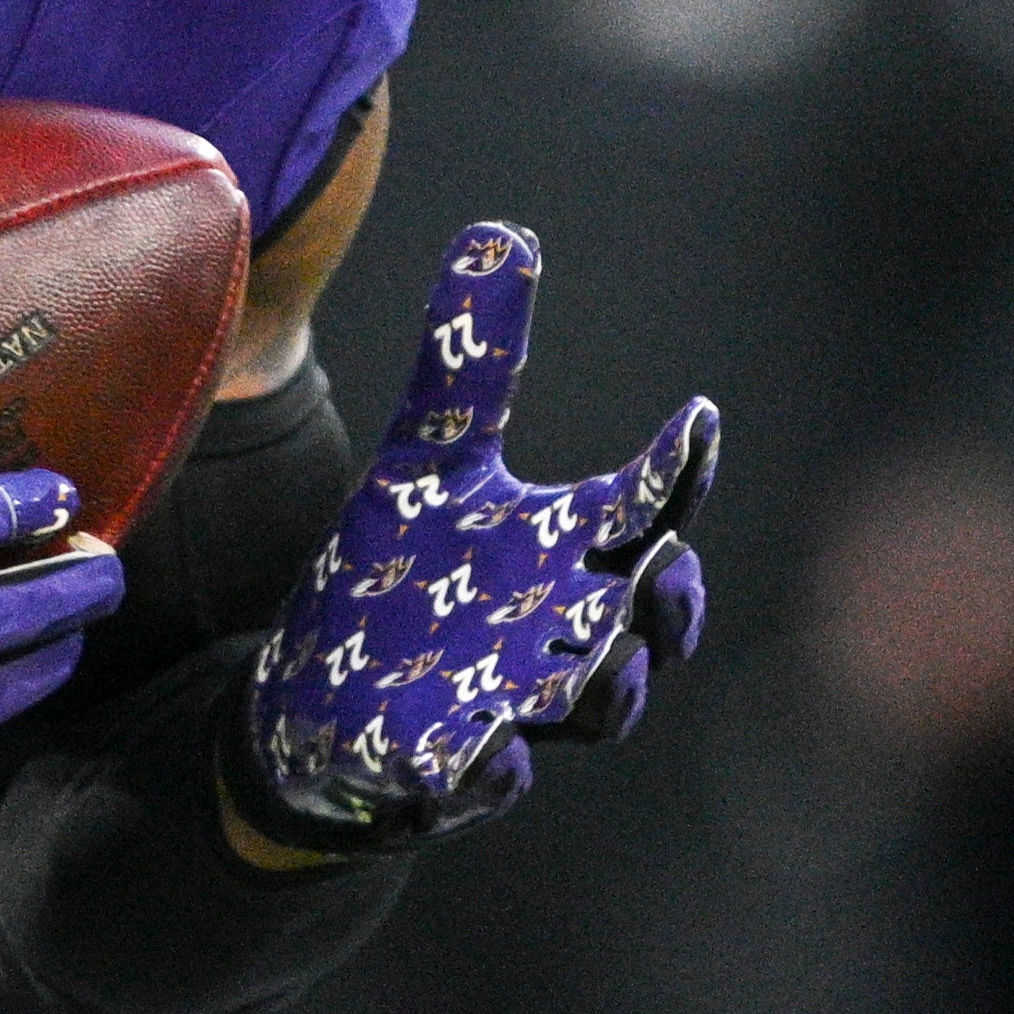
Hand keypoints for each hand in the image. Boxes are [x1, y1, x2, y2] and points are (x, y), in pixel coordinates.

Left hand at [241, 225, 717, 849]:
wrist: (318, 693)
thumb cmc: (402, 571)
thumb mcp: (428, 457)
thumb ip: (472, 360)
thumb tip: (502, 233)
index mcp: (567, 552)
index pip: (648, 503)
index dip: (682, 465)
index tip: (696, 417)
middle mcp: (560, 632)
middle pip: (648, 626)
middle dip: (670, 608)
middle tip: (665, 569)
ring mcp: (511, 705)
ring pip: (588, 710)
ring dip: (606, 690)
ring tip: (606, 665)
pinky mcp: (443, 767)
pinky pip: (482, 781)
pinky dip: (489, 772)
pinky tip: (486, 751)